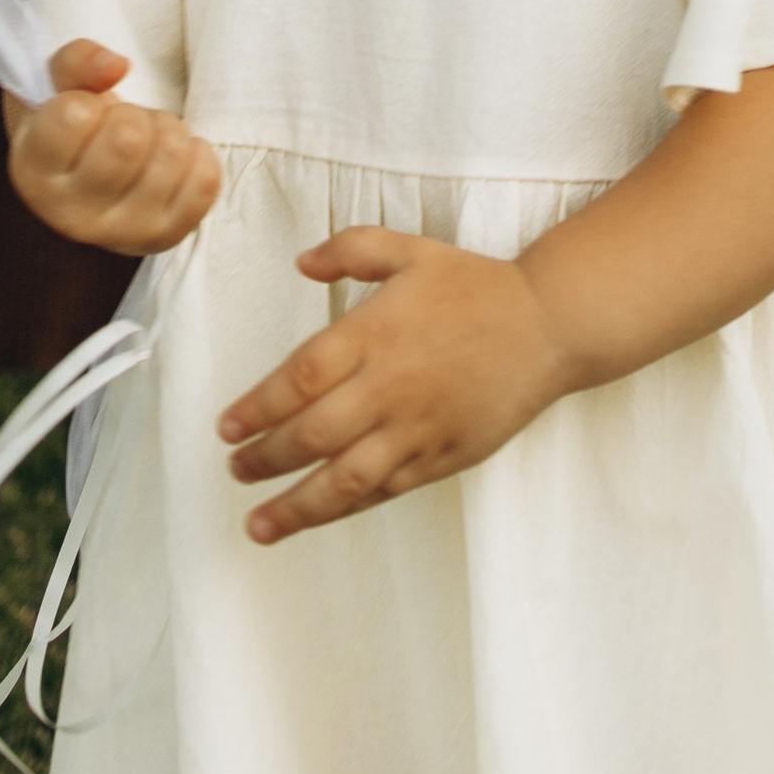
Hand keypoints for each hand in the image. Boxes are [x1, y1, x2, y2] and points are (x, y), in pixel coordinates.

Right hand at [3, 41, 218, 253]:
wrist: (91, 172)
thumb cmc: (71, 121)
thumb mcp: (58, 82)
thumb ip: (77, 62)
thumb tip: (116, 66)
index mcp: (33, 173)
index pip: (75, 115)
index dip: (87, 97)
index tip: (82, 110)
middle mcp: (70, 216)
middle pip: (129, 138)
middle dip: (133, 113)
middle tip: (120, 122)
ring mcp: (120, 234)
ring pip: (171, 154)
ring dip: (166, 130)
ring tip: (145, 139)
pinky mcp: (164, 237)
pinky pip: (204, 181)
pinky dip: (196, 154)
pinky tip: (170, 157)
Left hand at [217, 230, 574, 544]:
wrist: (547, 325)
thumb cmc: (476, 286)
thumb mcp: (411, 251)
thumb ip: (352, 250)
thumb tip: (301, 263)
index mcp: (374, 334)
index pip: (299, 379)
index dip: (257, 408)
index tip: (226, 428)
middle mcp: (389, 387)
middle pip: (312, 435)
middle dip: (264, 459)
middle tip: (235, 469)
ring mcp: (417, 428)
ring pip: (345, 480)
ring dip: (296, 506)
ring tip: (259, 523)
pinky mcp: (442, 457)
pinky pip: (386, 490)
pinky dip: (348, 508)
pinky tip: (320, 516)